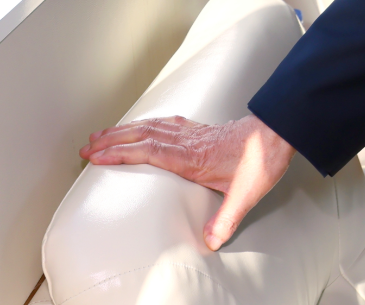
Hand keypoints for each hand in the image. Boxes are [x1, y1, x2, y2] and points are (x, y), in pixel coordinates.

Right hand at [80, 113, 295, 249]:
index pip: (149, 151)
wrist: (278, 133)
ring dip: (124, 130)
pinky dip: (146, 123)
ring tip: (102, 134)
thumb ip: (227, 218)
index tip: (96, 155)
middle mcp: (189, 141)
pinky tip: (140, 126)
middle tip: (86, 146)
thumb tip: (211, 242)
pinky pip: (165, 123)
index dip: (121, 152)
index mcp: (193, 156)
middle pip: (143, 136)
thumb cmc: (261, 161)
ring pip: (151, 126)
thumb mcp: (246, 194)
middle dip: (112, 140)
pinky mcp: (200, 129)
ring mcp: (194, 132)